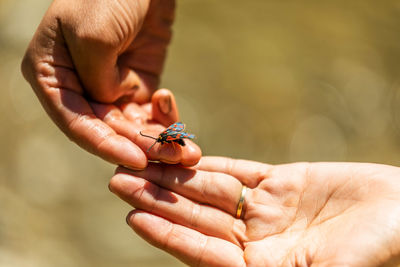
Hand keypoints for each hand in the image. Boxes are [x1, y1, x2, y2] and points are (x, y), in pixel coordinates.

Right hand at [21, 0, 199, 167]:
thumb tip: (109, 105)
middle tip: (174, 159)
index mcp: (53, 75)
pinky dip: (165, 122)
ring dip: (159, 141)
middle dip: (141, 146)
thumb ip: (96, 79)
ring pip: (131, 127)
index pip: (75, 122)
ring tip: (187, 152)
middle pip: (107, 130)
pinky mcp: (138, 85)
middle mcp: (78, 86)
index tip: (136, 160)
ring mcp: (109, 87)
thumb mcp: (93, 34)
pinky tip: (177, 119)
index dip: (104, 145)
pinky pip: (150, 114)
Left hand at [109, 157, 399, 265]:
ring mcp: (268, 210)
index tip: (134, 216)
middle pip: (198, 217)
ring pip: (212, 190)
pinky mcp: (281, 183)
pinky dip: (212, 162)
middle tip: (120, 181)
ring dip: (177, 175)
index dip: (170, 233)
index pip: (204, 252)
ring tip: (141, 160)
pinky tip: (184, 153)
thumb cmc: (382, 253)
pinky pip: (240, 171)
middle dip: (160, 198)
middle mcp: (258, 241)